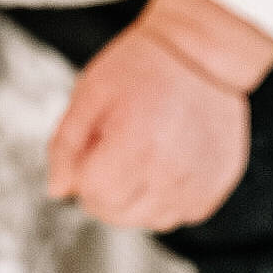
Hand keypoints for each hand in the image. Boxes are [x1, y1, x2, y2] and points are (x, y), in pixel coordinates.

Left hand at [45, 20, 249, 231]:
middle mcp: (170, 172)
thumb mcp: (90, 91)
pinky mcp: (214, 190)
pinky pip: (178, 215)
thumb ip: (65, 143)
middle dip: (104, 187)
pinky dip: (165, 197)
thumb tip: (57, 190)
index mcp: (135, 143)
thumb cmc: (142, 66)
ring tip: (143, 151)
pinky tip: (166, 161)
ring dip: (135, 195)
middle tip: (116, 146)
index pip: (91, 193)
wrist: (199, 52)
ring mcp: (196, 185)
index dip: (82, 171)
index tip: (93, 145)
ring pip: (147, 220)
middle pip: (117, 213)